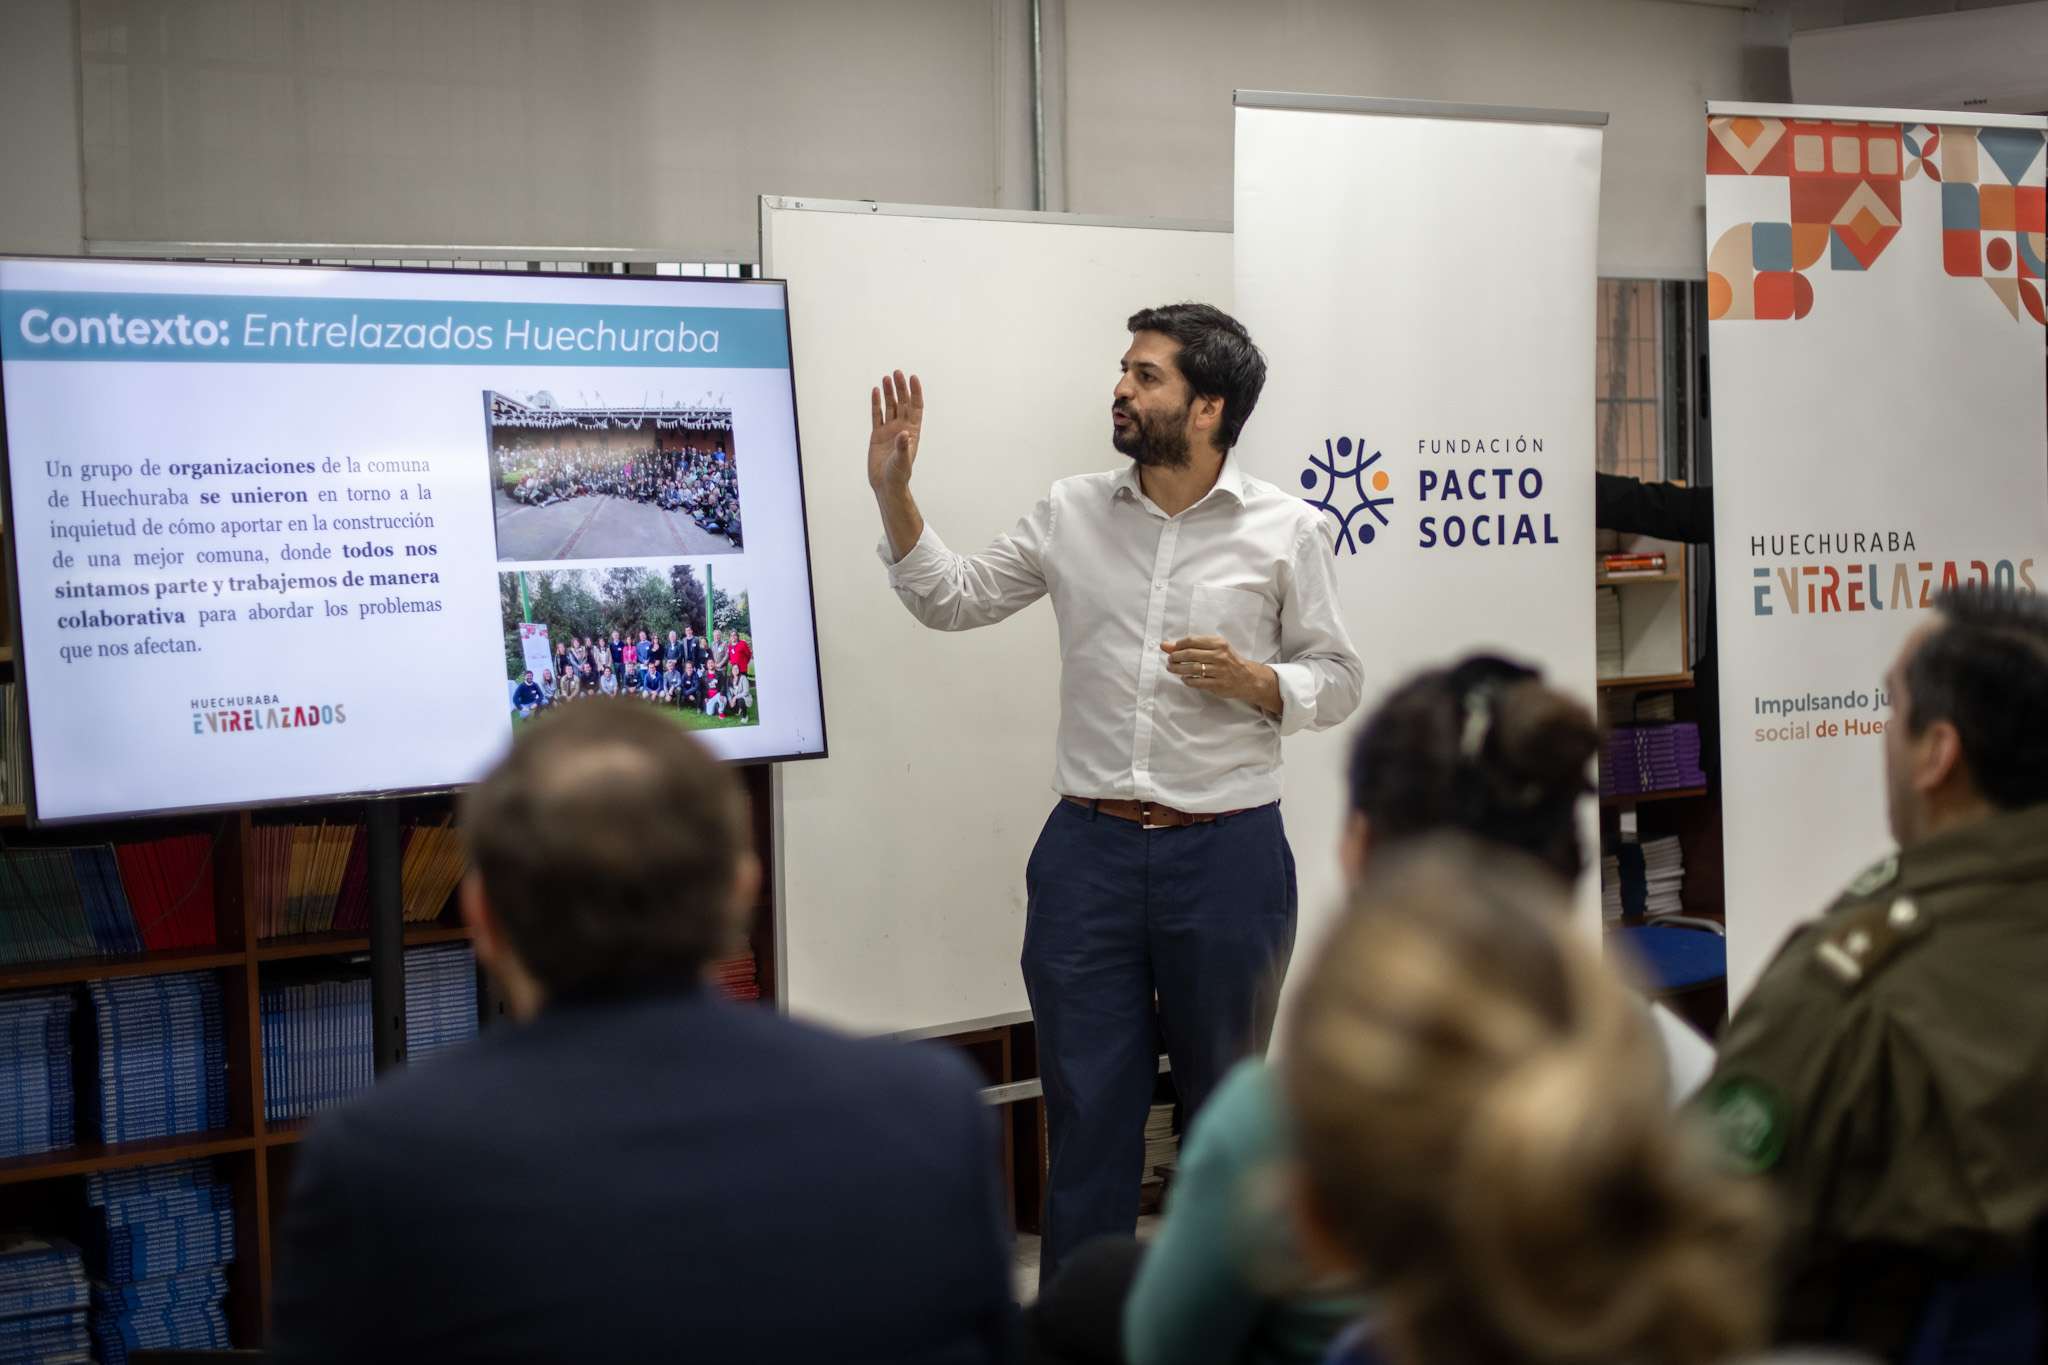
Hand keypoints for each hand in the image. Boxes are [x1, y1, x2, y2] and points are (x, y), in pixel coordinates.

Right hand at [869, 370, 923, 492]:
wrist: (886, 484)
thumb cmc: (898, 474)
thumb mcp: (902, 461)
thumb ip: (904, 447)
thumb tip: (905, 433)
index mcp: (912, 432)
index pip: (915, 407)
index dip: (915, 392)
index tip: (913, 378)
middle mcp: (902, 428)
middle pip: (902, 403)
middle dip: (901, 388)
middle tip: (897, 373)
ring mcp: (889, 430)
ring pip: (890, 406)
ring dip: (889, 392)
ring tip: (886, 377)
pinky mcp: (877, 434)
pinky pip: (877, 415)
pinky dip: (876, 403)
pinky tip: (875, 391)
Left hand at [1161, 635, 1275, 709]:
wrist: (1249, 678)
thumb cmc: (1229, 660)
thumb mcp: (1216, 648)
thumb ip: (1193, 645)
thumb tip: (1167, 645)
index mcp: (1219, 643)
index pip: (1192, 641)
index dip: (1177, 645)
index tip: (1171, 648)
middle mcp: (1219, 655)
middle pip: (1190, 654)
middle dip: (1175, 657)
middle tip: (1170, 660)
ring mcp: (1219, 671)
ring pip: (1192, 668)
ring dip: (1177, 669)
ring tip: (1171, 668)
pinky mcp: (1218, 684)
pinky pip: (1198, 682)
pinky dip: (1187, 680)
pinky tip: (1184, 678)